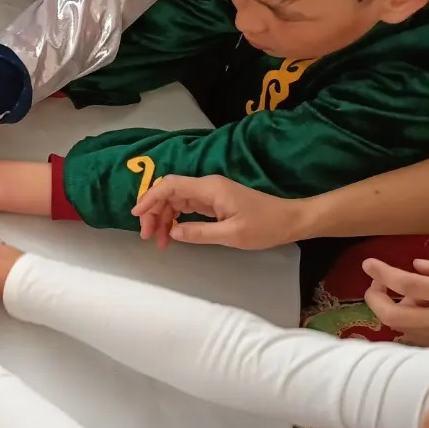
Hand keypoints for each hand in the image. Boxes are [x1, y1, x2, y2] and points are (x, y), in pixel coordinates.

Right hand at [133, 175, 306, 249]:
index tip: (137, 216)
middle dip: (154, 213)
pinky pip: (186, 207)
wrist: (291, 221)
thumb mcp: (231, 235)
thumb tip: (172, 232)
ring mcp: (210, 194)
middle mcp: (207, 187)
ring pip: (176, 201)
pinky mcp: (214, 202)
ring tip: (160, 241)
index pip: (170, 186)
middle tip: (148, 237)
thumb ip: (198, 233)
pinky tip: (172, 234)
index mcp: (209, 189)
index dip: (150, 198)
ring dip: (163, 219)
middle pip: (169, 193)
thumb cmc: (265, 226)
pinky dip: (175, 219)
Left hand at [363, 256, 428, 347]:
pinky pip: (416, 336)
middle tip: (378, 283)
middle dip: (375, 298)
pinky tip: (422, 311)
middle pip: (393, 316)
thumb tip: (417, 265)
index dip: (384, 273)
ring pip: (401, 328)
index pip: (410, 285)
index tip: (369, 264)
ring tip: (409, 295)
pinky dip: (409, 322)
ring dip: (394, 310)